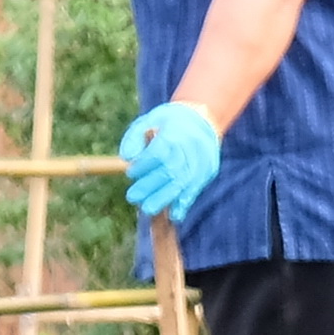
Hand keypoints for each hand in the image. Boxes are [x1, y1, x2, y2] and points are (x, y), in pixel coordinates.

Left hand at [120, 100, 219, 218]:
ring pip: (184, 183)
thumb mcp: (148, 120)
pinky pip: (196, 189)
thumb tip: (126, 157)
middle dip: (151, 186)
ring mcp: (202, 162)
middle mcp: (191, 149)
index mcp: (175, 133)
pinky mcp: (208, 172)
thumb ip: (134, 138)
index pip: (160, 152)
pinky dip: (184, 202)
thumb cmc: (168, 122)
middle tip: (132, 197)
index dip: (145, 165)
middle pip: (172, 171)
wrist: (202, 120)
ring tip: (147, 209)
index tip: (131, 173)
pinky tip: (174, 214)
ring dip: (165, 198)